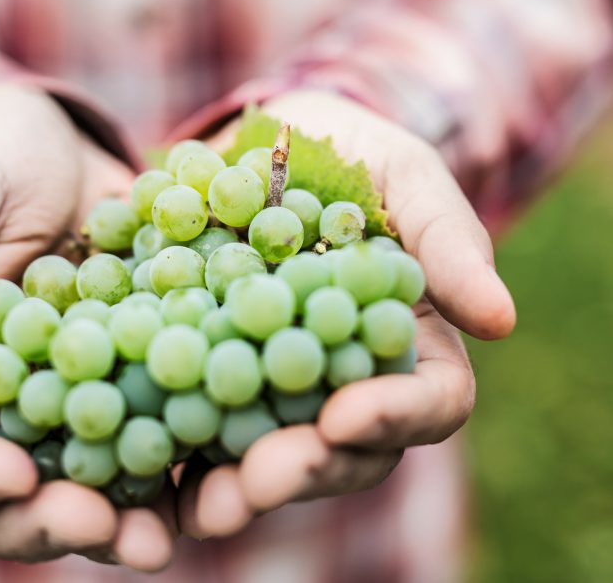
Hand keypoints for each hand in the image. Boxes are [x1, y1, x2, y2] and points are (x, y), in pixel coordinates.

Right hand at [0, 84, 174, 570]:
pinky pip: (153, 424)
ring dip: (124, 514)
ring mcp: (70, 397)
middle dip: (53, 518)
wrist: (56, 143)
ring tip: (164, 536)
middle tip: (107, 529)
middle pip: (10, 489)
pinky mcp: (134, 375)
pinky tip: (218, 471)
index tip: (13, 476)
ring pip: (86, 475)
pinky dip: (181, 455)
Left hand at [178, 89, 515, 537]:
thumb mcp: (404, 176)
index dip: (395, 415)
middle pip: (342, 449)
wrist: (264, 140)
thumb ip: (446, 238)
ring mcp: (274, 382)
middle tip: (260, 479)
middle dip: (305, 468)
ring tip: (203, 501)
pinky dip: (174, 445)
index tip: (346, 416)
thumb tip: (500, 319)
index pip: (429, 400)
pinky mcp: (209, 371)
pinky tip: (141, 460)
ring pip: (269, 452)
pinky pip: (197, 419)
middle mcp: (344, 378)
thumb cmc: (353, 153)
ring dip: (238, 483)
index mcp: (409, 342)